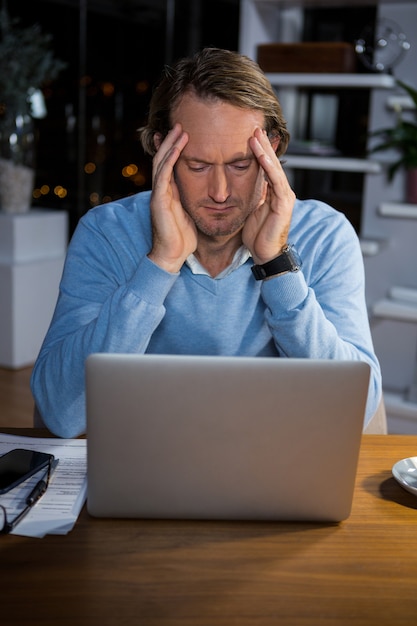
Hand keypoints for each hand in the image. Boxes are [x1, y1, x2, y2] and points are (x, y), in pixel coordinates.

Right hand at [148, 124, 197, 272]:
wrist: (172, 255)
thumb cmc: (183, 239)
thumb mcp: (192, 214)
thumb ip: (194, 201)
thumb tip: (209, 195)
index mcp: (170, 193)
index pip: (170, 166)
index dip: (175, 150)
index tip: (184, 135)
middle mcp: (162, 190)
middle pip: (164, 159)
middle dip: (171, 141)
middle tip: (180, 124)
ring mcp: (159, 193)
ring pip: (162, 161)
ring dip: (170, 144)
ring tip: (179, 128)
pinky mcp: (159, 199)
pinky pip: (164, 173)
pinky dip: (171, 157)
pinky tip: (178, 146)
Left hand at [242, 128, 295, 264]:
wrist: (265, 255)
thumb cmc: (258, 236)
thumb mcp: (252, 210)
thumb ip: (253, 195)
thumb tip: (245, 182)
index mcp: (274, 193)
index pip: (267, 168)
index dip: (260, 152)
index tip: (251, 136)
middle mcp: (282, 192)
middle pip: (272, 164)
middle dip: (264, 146)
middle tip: (255, 128)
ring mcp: (285, 197)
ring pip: (275, 169)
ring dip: (266, 152)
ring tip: (257, 136)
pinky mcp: (283, 204)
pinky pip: (276, 181)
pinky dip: (269, 167)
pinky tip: (262, 156)